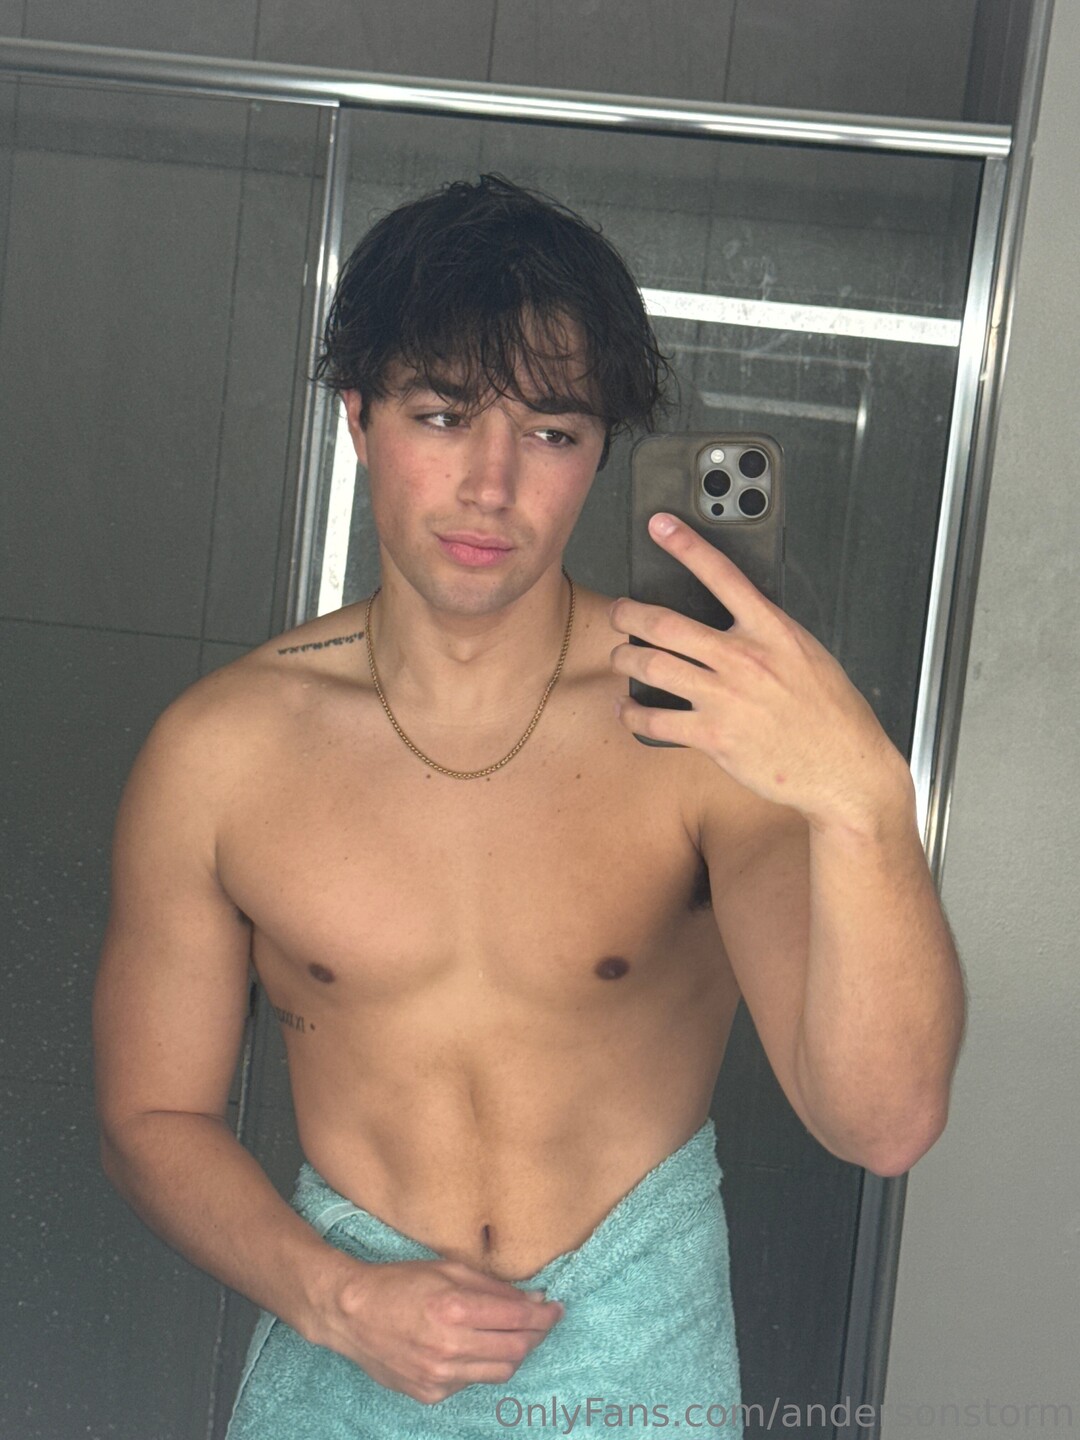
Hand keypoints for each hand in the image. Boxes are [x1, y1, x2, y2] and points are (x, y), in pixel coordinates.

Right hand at [316, 1255, 564, 1404]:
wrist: (351, 1314)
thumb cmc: (399, 1282)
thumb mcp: (448, 1269)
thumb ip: (493, 1287)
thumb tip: (533, 1299)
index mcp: (455, 1309)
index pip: (518, 1320)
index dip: (544, 1315)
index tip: (556, 1308)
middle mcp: (449, 1347)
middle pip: (516, 1351)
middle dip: (536, 1335)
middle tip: (543, 1321)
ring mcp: (439, 1376)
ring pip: (498, 1372)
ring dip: (514, 1352)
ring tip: (515, 1334)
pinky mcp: (430, 1393)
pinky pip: (471, 1381)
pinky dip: (481, 1364)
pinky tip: (475, 1347)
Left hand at [609, 512, 911, 831]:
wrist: (845, 768)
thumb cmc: (832, 715)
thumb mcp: (808, 654)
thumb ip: (770, 633)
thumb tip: (740, 620)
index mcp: (771, 631)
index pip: (721, 574)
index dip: (686, 544)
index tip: (661, 525)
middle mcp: (744, 659)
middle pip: (666, 623)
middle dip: (629, 614)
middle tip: (618, 612)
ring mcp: (725, 697)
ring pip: (653, 665)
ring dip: (626, 658)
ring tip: (621, 656)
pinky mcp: (713, 736)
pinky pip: (655, 720)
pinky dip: (632, 713)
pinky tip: (628, 708)